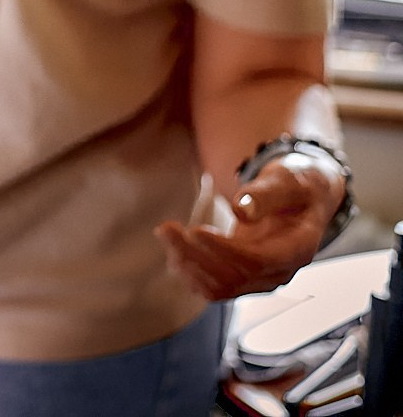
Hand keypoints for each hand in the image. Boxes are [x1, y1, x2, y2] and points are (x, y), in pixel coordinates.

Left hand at [155, 154, 345, 299]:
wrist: (302, 201)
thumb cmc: (295, 189)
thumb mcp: (286, 181)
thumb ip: (265, 194)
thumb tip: (241, 210)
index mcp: (297, 249)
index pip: (257, 262)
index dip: (224, 250)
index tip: (195, 230)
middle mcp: (280, 272)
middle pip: (233, 278)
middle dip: (195, 255)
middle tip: (166, 228)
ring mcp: (261, 279)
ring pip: (220, 287)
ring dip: (188, 265)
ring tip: (167, 234)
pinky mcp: (244, 277)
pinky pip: (215, 287)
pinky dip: (191, 272)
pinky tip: (174, 249)